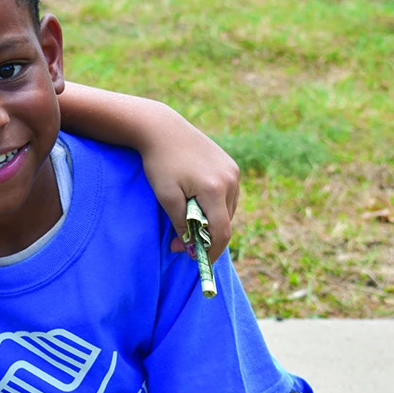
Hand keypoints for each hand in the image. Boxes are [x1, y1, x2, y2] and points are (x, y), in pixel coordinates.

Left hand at [139, 110, 238, 263]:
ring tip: (186, 222)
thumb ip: (180, 223)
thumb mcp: (166, 196)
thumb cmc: (160, 163)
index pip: (221, 231)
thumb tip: (189, 247)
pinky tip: (196, 205)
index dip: (212, 251)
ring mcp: (233, 172)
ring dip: (211, 222)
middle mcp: (230, 180)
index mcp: (215, 189)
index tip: (199, 263)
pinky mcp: (231, 166)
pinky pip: (228, 196)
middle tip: (180, 243)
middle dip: (207, 237)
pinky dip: (215, 207)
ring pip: (228, 210)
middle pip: (226, 222)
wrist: (163, 129)